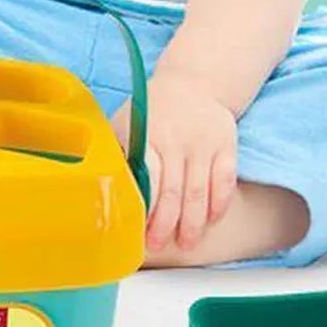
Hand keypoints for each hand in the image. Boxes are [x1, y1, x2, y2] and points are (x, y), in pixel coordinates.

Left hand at [112, 71, 238, 254]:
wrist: (193, 82)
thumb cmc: (152, 111)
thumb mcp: (127, 122)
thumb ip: (118, 153)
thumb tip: (100, 190)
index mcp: (148, 134)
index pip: (148, 176)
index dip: (145, 206)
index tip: (139, 228)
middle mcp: (177, 139)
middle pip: (174, 190)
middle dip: (166, 223)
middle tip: (159, 244)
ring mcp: (204, 143)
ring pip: (200, 190)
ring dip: (194, 222)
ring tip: (187, 243)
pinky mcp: (226, 144)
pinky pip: (225, 179)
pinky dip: (220, 203)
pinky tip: (212, 220)